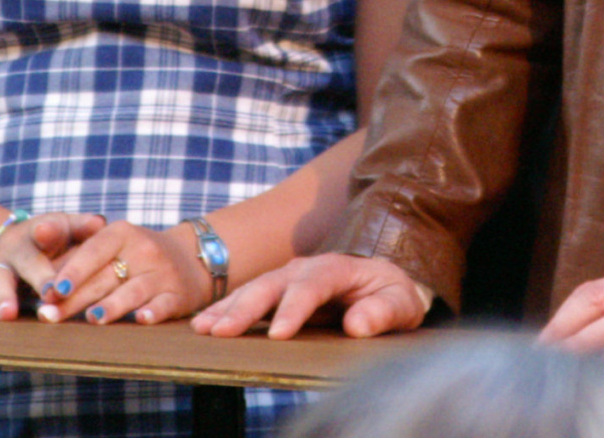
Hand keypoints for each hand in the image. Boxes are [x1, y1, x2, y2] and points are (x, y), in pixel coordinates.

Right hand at [0, 212, 102, 320]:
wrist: (11, 246)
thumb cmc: (52, 241)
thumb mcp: (67, 230)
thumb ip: (83, 228)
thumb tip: (99, 223)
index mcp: (44, 231)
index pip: (50, 228)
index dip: (48, 230)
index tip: (45, 230)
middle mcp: (17, 247)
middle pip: (28, 260)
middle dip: (40, 277)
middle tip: (52, 293)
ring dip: (3, 296)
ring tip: (8, 313)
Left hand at [36, 219, 209, 325]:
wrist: (191, 256)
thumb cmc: (137, 254)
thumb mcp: (113, 246)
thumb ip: (80, 260)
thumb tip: (44, 285)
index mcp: (122, 233)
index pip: (92, 251)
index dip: (71, 271)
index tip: (51, 290)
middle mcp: (143, 250)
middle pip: (105, 277)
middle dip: (76, 298)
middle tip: (51, 317)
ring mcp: (162, 273)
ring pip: (133, 290)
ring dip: (112, 305)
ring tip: (92, 318)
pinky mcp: (178, 295)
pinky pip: (164, 304)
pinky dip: (153, 312)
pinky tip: (141, 319)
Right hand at [191, 252, 431, 339]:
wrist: (383, 281)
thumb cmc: (392, 294)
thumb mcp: (400, 303)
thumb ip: (383, 312)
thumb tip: (358, 325)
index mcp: (337, 267)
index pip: (312, 286)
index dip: (293, 309)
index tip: (277, 334)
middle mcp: (305, 267)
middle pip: (272, 285)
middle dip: (246, 308)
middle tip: (223, 331)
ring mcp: (287, 276)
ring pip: (253, 289)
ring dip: (227, 308)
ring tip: (203, 328)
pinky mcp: (276, 290)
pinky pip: (246, 297)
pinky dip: (224, 309)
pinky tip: (203, 324)